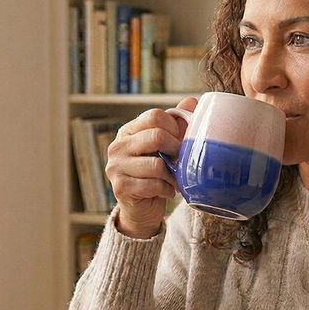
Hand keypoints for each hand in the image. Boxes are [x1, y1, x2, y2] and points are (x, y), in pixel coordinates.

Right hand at [105, 96, 197, 237]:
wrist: (142, 208)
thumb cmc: (156, 174)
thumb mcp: (166, 146)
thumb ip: (176, 124)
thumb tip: (192, 101)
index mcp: (128, 131)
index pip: (154, 116)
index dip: (174, 127)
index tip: (179, 142)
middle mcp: (117, 146)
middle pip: (157, 136)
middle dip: (176, 150)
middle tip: (180, 161)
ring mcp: (116, 167)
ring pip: (157, 164)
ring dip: (172, 175)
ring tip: (172, 179)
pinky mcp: (121, 187)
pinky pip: (154, 184)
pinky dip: (166, 189)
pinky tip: (166, 191)